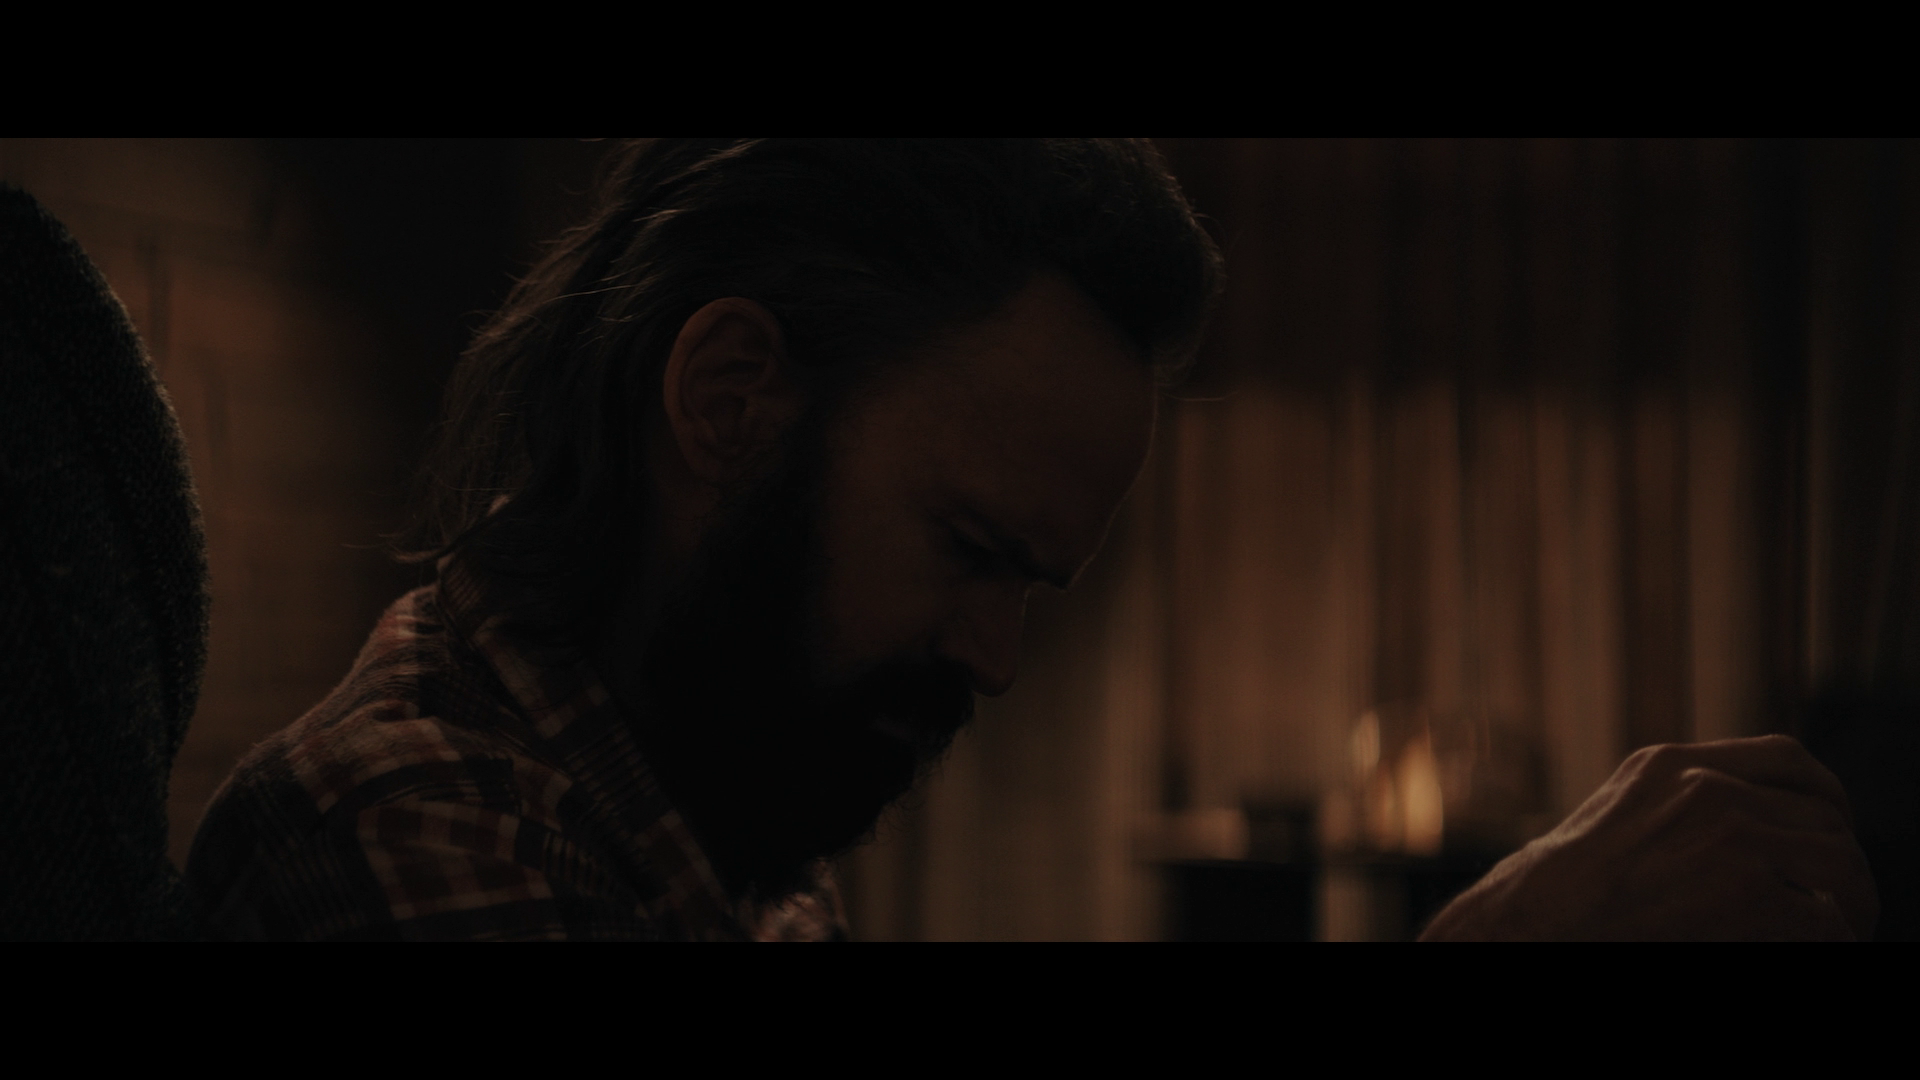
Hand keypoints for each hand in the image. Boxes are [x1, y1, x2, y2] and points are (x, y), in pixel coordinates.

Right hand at [1420, 735, 1877, 940]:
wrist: (1534, 925)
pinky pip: (1825, 921)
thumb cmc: (1560, 895)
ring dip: (1849, 901)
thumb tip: (1750, 823)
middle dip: (1838, 860)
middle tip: (1841, 898)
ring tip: (1840, 926)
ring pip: (1839, 862)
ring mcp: (1730, 839)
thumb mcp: (1617, 820)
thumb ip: (1678, 806)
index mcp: (1669, 764)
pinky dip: (1832, 939)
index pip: (1786, 758)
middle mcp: (1705, 788)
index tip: (1831, 828)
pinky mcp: (1748, 897)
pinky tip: (1814, 946)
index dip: (1825, 796)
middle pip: (1822, 813)